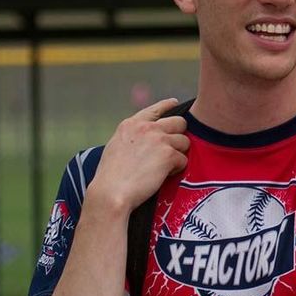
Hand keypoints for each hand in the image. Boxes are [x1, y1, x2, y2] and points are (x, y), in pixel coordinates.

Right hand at [88, 98, 189, 214]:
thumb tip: (149, 138)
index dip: (167, 106)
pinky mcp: (169, 154)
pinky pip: (183, 160)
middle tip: (172, 150)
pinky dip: (177, 169)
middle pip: (179, 122)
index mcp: (131, 124)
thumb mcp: (117, 146)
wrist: (111, 192)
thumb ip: (134, 137)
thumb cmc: (111, 176)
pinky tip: (163, 176)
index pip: (155, 109)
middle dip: (179, 135)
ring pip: (184, 142)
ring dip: (178, 154)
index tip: (175, 103)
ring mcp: (159, 139)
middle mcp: (146, 128)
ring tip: (163, 167)